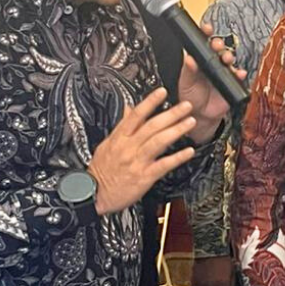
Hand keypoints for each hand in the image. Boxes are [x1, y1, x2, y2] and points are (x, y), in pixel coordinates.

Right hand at [88, 88, 197, 214]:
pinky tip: (189, 151)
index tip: (162, 92)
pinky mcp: (144, 176)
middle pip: (152, 126)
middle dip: (171, 114)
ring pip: (158, 142)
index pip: (136, 115)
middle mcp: (128, 147)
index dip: (150, 102)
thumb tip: (130, 108)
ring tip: (190, 122)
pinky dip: (177, 158)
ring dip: (176, 130)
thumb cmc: (101, 170)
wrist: (94, 194)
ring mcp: (137, 161)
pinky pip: (163, 165)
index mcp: (119, 138)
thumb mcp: (107, 144)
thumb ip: (122, 126)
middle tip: (186, 105)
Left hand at [177, 21, 246, 143]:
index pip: (203, 43)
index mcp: (199, 60)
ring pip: (229, 59)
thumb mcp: (185, 83)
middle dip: (218, 44)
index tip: (206, 28)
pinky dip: (240, 74)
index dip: (206, 34)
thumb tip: (189, 59)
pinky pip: (238, 76)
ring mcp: (222, 73)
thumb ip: (188, 71)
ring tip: (226, 58)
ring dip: (229, 56)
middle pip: (218, 49)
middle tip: (216, 45)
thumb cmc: (190, 97)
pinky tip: (239, 73)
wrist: (199, 116)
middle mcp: (212, 64)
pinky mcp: (231, 83)